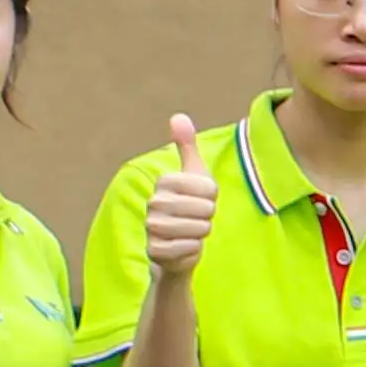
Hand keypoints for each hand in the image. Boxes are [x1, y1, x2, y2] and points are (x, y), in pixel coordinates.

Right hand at [142, 116, 215, 279]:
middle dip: (208, 216)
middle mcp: (154, 202)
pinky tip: (185, 245)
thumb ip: (187, 145)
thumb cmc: (189, 205)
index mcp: (165, 182)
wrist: (176, 245)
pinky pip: (189, 247)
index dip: (213, 196)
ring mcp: (152, 227)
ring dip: (202, 232)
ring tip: (192, 230)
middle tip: (197, 217)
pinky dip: (193, 248)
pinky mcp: (155, 250)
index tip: (203, 199)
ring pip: (199, 228)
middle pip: (205, 209)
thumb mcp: (193, 174)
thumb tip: (178, 115)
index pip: (209, 188)